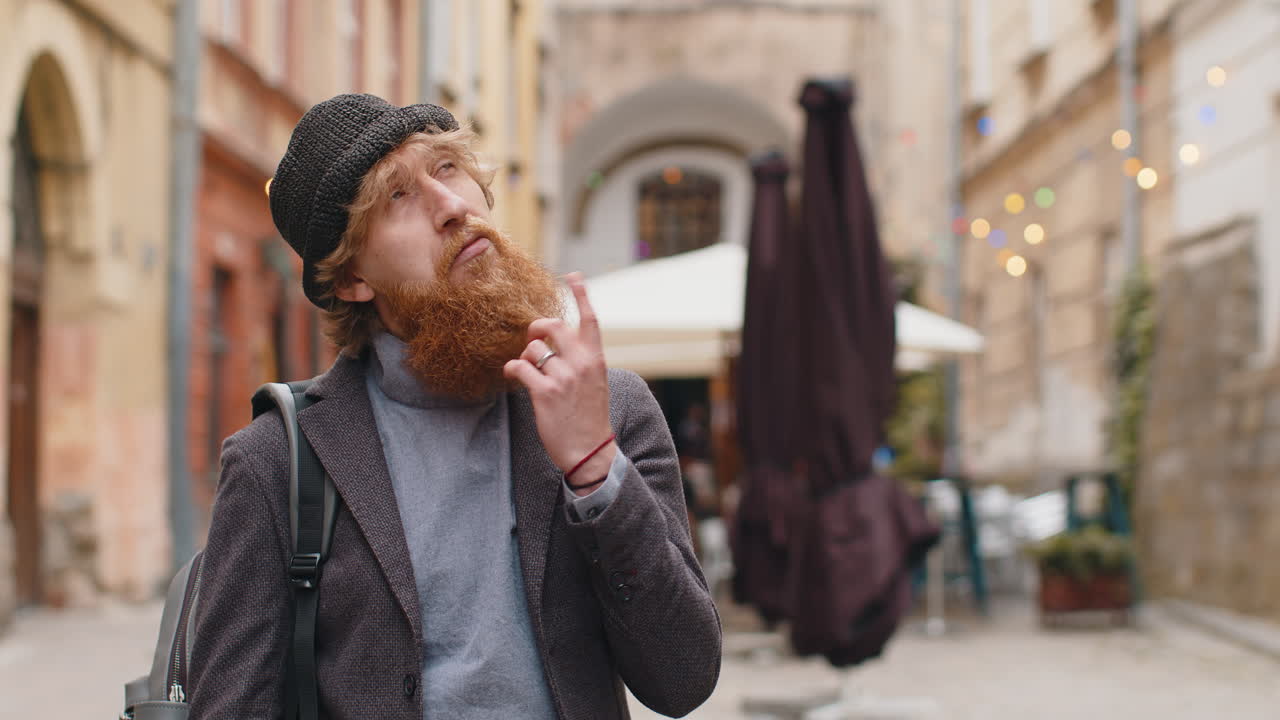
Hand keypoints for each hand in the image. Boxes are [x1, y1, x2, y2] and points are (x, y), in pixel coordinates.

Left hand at [503, 272, 615, 492]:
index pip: (590, 319)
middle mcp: (581, 363)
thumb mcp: (595, 383)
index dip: (581, 295)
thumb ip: (581, 360)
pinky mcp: (545, 392)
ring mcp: (563, 377)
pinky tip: (514, 376)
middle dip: (537, 329)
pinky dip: (513, 370)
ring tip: (530, 372)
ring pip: (533, 349)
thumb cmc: (589, 417)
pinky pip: (520, 367)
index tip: (573, 275)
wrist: (590, 451)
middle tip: (533, 341)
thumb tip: (553, 344)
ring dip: (526, 357)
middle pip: (553, 326)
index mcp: (596, 359)